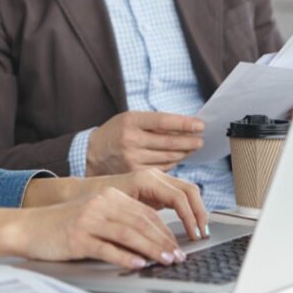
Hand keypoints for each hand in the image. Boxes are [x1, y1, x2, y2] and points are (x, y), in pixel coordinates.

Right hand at [8, 175, 205, 268]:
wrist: (28, 227)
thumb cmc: (62, 225)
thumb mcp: (94, 215)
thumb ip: (119, 221)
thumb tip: (150, 240)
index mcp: (108, 196)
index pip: (145, 213)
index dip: (164, 230)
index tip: (177, 245)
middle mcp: (100, 204)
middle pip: (141, 222)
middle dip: (163, 241)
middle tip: (177, 256)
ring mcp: (89, 219)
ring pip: (129, 234)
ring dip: (151, 249)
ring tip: (166, 261)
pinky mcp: (78, 237)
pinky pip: (107, 248)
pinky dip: (126, 257)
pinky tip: (139, 264)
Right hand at [86, 111, 204, 175]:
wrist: (92, 153)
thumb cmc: (115, 132)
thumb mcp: (130, 119)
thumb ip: (154, 123)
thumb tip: (185, 127)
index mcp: (131, 120)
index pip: (164, 121)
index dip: (185, 123)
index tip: (200, 125)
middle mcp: (131, 139)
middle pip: (169, 142)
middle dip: (189, 141)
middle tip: (200, 140)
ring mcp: (132, 158)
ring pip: (168, 156)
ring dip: (184, 152)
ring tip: (192, 148)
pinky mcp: (134, 173)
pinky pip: (162, 168)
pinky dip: (173, 162)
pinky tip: (177, 157)